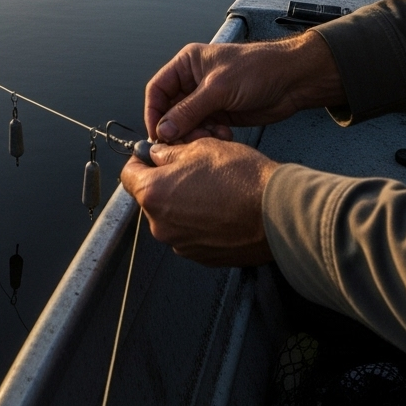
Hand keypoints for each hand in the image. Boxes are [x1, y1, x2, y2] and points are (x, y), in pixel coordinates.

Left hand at [120, 137, 277, 266]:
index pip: (128, 175)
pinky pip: (191, 233)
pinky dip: (200, 221)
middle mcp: (162, 225)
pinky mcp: (202, 257)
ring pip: (172, 216)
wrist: (278, 213)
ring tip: (212, 188)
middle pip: (151, 197)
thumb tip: (158, 154)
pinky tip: (221, 207)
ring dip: (184, 202)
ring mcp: (182, 244)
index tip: (148, 156)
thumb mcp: (201, 148)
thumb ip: (169, 152)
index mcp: (154, 195)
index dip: (139, 160)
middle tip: (190, 168)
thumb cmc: (244, 180)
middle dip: (166, 181)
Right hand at [145, 31, 344, 142]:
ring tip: (211, 138)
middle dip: (177, 128)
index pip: (157, 90)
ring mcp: (207, 99)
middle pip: (170, 110)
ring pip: (187, 124)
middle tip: (186, 142)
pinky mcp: (220, 114)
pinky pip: (204, 130)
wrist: (293, 80)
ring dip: (195, 134)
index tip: (156, 134)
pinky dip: (209, 137)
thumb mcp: (219, 88)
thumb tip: (163, 130)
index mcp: (187, 64)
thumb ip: (189, 110)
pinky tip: (223, 137)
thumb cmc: (257, 70)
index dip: (153, 112)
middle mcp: (193, 81)